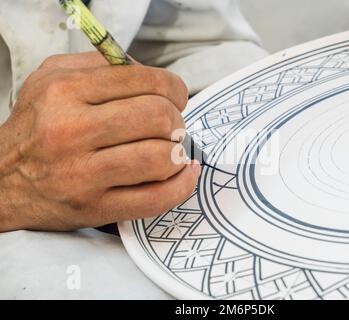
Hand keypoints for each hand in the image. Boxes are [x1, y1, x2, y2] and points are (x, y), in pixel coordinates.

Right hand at [0, 52, 199, 231]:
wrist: (1, 181)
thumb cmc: (37, 127)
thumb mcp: (52, 78)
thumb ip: (103, 65)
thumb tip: (152, 75)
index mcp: (65, 90)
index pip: (147, 81)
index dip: (175, 89)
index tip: (176, 98)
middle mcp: (72, 130)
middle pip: (159, 117)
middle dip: (177, 121)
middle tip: (171, 128)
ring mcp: (83, 174)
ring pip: (161, 158)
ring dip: (178, 154)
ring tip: (171, 152)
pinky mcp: (94, 207)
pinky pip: (156, 199)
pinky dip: (181, 186)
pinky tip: (181, 175)